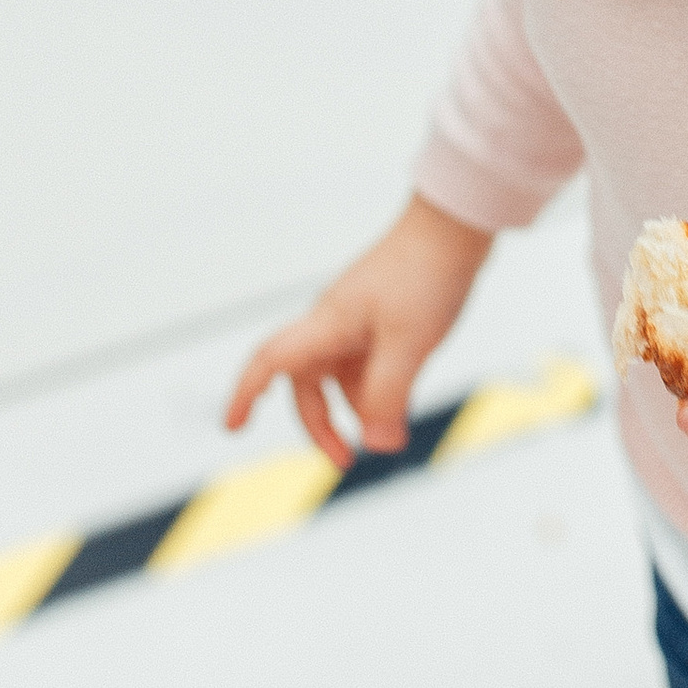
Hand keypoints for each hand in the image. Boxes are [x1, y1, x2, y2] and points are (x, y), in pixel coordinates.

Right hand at [224, 196, 492, 470]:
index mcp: (326, 325)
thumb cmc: (426, 275)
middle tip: (347, 460)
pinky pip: (367, 365)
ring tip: (394, 431)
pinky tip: (404, 400)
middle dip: (322, 425)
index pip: (268, 362)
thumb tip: (376, 444)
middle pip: (307, 384)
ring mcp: (357, 321)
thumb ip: (388, 396)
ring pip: (342, 377)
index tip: (231, 428)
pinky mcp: (381, 319)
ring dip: (360, 408)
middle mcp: (333, 323)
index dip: (244, 395)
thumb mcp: (409, 345)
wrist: (455, 228)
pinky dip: (379, 388)